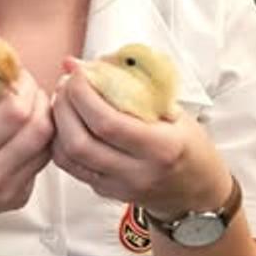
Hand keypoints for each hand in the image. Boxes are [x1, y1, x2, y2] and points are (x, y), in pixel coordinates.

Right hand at [0, 68, 53, 236]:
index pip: (14, 112)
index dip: (24, 87)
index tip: (19, 76)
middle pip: (39, 127)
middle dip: (40, 99)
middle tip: (30, 88)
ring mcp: (8, 189)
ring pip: (48, 144)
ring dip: (45, 118)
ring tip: (31, 106)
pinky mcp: (20, 198)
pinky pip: (42, 161)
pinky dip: (39, 141)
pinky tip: (24, 132)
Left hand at [51, 59, 231, 216]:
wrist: (197, 192)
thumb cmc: (188, 146)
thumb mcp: (172, 109)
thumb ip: (129, 84)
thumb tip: (81, 63)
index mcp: (160, 148)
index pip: (107, 122)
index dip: (84, 95)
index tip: (79, 75)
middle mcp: (137, 172)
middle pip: (80, 142)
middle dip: (64, 107)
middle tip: (66, 85)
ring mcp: (119, 186)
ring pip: (68, 156)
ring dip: (57, 123)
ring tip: (64, 100)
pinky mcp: (104, 192)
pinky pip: (69, 167)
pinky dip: (60, 140)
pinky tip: (66, 122)